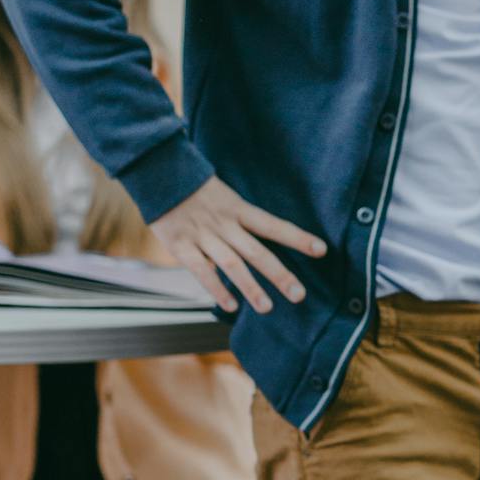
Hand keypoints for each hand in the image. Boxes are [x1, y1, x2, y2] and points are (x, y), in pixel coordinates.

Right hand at [152, 175, 326, 314]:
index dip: (297, 237)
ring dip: (250, 287)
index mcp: (237, 208)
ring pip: (231, 264)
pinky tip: (231, 306)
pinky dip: (216, 289)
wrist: (158, 172)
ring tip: (267, 308)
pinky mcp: (181, 245)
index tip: (321, 249)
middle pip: (257, 251)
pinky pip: (201, 271)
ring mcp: (203, 235)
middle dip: (279, 274)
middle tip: (299, 295)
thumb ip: (242, 221)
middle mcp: (224, 224)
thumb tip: (267, 244)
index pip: (273, 225)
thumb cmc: (196, 190)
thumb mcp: (225, 197)